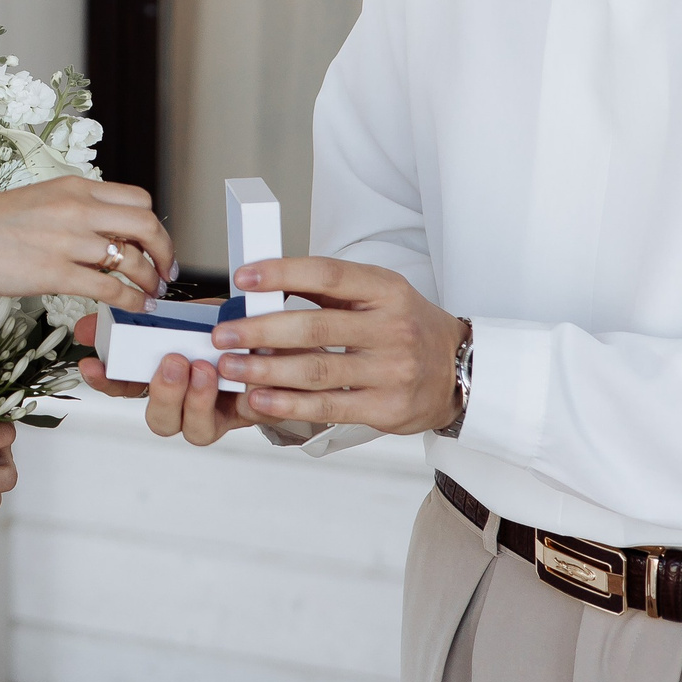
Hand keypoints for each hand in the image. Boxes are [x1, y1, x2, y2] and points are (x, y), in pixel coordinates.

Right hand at [0, 176, 169, 313]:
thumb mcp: (36, 202)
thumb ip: (71, 212)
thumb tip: (101, 234)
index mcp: (72, 187)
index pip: (137, 198)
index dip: (154, 226)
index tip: (156, 246)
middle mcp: (74, 207)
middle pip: (145, 224)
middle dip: (165, 252)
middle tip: (165, 272)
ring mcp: (65, 240)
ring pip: (131, 258)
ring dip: (150, 281)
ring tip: (151, 296)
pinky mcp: (52, 272)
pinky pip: (108, 288)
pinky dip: (129, 300)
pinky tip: (132, 307)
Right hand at [70, 312, 267, 446]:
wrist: (270, 329)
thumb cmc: (219, 327)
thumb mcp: (174, 316)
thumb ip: (133, 324)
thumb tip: (87, 328)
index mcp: (160, 381)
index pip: (122, 391)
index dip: (106, 382)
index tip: (94, 365)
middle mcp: (185, 405)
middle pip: (161, 422)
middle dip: (164, 394)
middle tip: (173, 362)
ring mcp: (218, 414)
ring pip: (197, 430)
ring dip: (197, 401)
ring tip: (205, 368)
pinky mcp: (254, 412)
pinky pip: (248, 417)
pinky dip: (247, 398)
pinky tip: (244, 375)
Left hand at [204, 258, 463, 434]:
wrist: (459, 370)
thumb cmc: (405, 326)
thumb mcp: (377, 293)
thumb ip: (327, 288)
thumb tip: (263, 284)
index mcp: (385, 290)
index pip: (327, 274)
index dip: (282, 274)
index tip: (243, 279)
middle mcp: (392, 328)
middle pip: (314, 327)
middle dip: (260, 331)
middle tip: (223, 335)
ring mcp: (391, 371)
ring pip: (317, 370)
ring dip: (265, 370)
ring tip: (230, 368)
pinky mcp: (387, 408)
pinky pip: (329, 406)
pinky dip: (290, 404)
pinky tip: (260, 399)